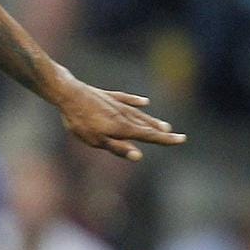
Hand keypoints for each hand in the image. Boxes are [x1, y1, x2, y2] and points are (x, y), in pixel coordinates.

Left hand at [56, 81, 185, 160]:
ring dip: (151, 120)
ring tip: (163, 124)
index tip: (181, 139)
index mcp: (123, 128)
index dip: (165, 139)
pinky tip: (145, 102)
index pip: (149, 135)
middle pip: (145, 125)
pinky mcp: (107, 96)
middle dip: (160, 131)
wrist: (68, 94)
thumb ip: (118, 147)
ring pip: (138, 114)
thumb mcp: (97, 140)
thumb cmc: (80, 121)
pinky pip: (126, 100)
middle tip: (174, 134)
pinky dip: (136, 102)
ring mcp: (116, 104)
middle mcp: (124, 115)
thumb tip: (138, 156)